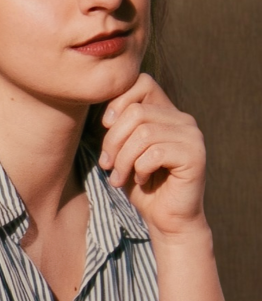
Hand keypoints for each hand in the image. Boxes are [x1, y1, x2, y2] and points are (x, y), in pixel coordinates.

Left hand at [98, 73, 207, 237]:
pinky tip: (141, 179)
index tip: (106, 125)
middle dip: (113, 140)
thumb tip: (106, 112)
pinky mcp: (195, 155)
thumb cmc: (139, 180)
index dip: (118, 101)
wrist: (165, 218)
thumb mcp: (122, 146)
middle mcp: (183, 118)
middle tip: (107, 163)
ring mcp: (192, 136)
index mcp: (166, 110)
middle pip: (136, 111)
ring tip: (118, 176)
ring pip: (143, 134)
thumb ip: (118, 123)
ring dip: (123, 159)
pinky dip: (139, 168)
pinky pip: (155, 153)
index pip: (141, 82)